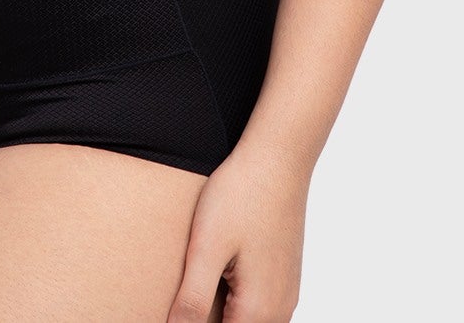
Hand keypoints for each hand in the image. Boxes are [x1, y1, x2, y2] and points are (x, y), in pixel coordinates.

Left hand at [167, 141, 308, 321]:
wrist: (279, 158)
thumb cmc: (243, 194)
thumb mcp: (206, 247)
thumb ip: (192, 301)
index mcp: (258, 312)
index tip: (178, 307)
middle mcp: (279, 311)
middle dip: (206, 317)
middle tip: (185, 292)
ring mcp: (285, 294)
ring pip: (246, 320)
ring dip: (220, 311)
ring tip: (197, 281)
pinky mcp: (284, 277)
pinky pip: (257, 306)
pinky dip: (234, 300)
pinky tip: (217, 272)